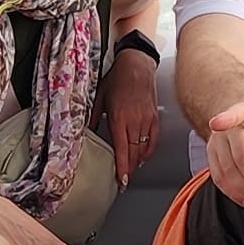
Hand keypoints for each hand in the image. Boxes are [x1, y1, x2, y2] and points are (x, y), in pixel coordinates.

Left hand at [103, 50, 160, 171]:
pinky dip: (148, 151)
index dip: (122, 166)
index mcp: (119, 117)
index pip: (122, 148)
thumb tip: (88, 133)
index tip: (121, 179)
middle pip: (134, 152)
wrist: (136, 65)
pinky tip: (142, 156)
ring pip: (144, 148)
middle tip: (123, 179)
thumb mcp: (99, 98)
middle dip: (129, 168)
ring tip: (130, 169)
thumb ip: (94, 118)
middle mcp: (135, 120)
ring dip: (137, 161)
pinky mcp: (155, 117)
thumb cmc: (117, 79)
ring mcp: (147, 120)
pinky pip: (153, 140)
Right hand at [201, 93, 243, 213]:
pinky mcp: (212, 154)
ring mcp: (217, 141)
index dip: (227, 118)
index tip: (217, 123)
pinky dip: (232, 193)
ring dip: (243, 192)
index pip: (238, 114)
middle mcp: (229, 127)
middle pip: (237, 157)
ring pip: (224, 171)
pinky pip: (218, 177)